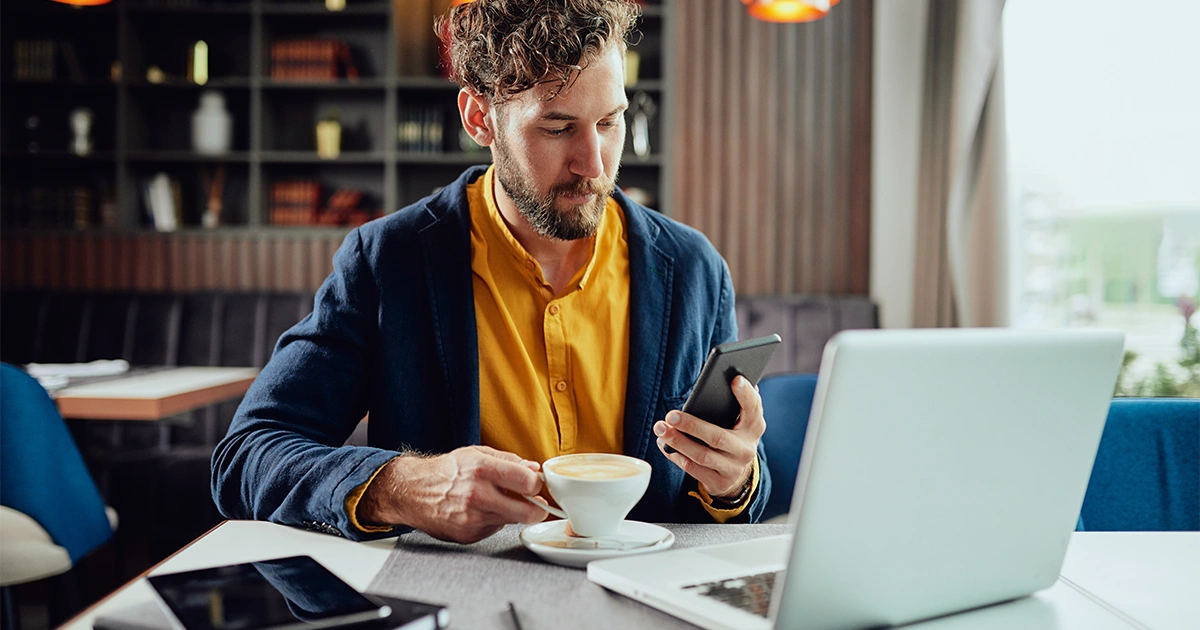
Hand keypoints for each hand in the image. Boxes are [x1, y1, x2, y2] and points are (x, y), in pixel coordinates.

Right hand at [357, 445, 547, 543]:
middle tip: (536, 505)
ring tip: (499, 501)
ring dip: (513, 513)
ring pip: (512, 521)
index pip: (528, 482)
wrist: (413, 492)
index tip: (536, 484)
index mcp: (482, 469)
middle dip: (538, 509)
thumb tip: (534, 469)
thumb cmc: (446, 471)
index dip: (537, 484)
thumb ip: (509, 461)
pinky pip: (494, 529)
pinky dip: (494, 520)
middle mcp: (477, 495)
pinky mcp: (468, 535)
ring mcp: (472, 518)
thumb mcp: (477, 454)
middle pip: (528, 512)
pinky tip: (480, 511)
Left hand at [654, 375, 764, 498]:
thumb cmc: (731, 435)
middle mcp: (746, 449)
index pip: (754, 408)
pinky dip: (676, 456)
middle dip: (692, 425)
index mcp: (754, 427)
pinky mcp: (719, 482)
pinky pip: (693, 469)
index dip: (746, 394)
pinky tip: (664, 444)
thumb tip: (729, 376)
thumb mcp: (738, 421)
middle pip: (718, 437)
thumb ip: (732, 404)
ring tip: (660, 428)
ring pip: (701, 455)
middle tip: (671, 415)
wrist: (736, 474)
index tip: (735, 379)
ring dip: (677, 441)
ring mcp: (733, 468)